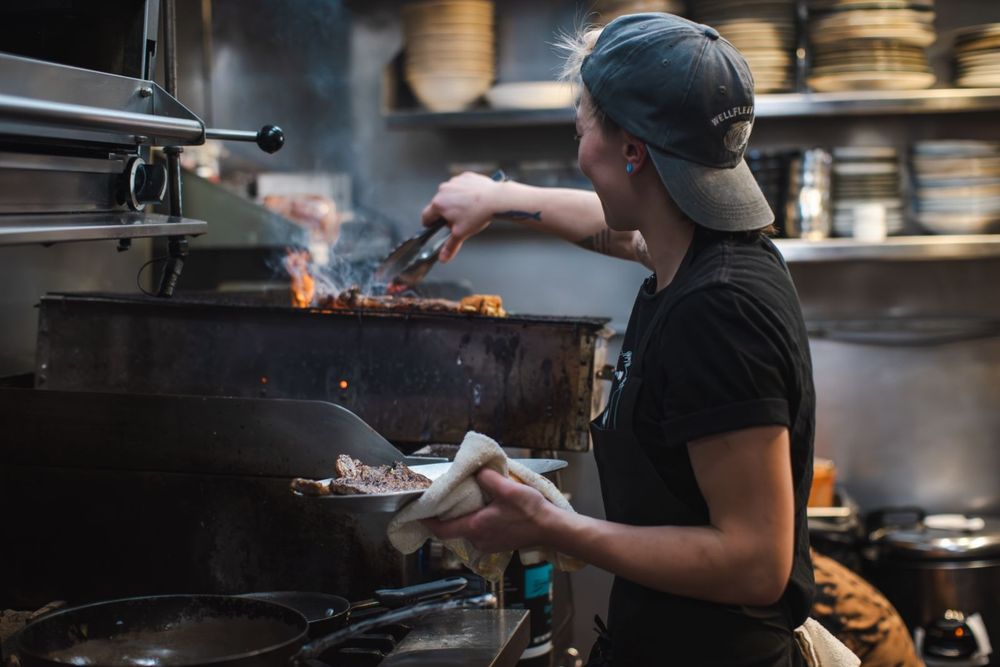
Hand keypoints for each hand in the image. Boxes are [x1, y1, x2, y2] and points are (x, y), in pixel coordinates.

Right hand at [421, 172, 504, 261]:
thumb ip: (450, 246)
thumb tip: (443, 257)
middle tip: (459, 221)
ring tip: (469, 210)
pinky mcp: (466, 177)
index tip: (433, 226)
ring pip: (450, 195)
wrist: (496, 199)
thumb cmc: (478, 214)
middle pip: (439, 205)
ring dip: (455, 202)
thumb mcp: (461, 234)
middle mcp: (443, 190)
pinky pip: (461, 186)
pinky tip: (474, 200)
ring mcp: (455, 182)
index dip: (430, 224)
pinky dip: (465, 192)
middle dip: (446, 213)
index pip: (426, 216)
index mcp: (438, 204)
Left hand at [422, 468, 555, 552]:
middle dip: (446, 515)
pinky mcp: (497, 544)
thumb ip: (488, 478)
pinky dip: (476, 522)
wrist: (551, 528)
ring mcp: (488, 545)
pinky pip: (479, 533)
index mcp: (476, 527)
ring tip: (466, 501)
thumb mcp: (508, 489)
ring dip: (464, 517)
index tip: (417, 513)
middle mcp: (479, 540)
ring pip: (467, 531)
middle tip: (443, 499)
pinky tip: (485, 509)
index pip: (441, 530)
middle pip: (453, 529)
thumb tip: (477, 472)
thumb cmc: (531, 512)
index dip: (426, 522)